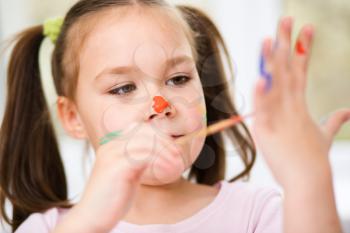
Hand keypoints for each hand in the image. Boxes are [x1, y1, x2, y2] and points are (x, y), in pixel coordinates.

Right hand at [54, 123, 181, 232]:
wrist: (92, 217)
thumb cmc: (112, 199)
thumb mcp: (129, 174)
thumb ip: (140, 160)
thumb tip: (161, 152)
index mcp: (113, 144)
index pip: (141, 129)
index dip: (161, 137)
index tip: (174, 151)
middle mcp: (111, 145)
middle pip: (146, 132)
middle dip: (166, 143)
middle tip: (178, 157)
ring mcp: (113, 154)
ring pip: (147, 143)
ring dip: (166, 153)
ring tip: (177, 166)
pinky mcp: (117, 166)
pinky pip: (145, 156)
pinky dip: (161, 163)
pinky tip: (170, 172)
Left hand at [252, 16, 349, 186]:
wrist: (309, 182)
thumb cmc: (313, 159)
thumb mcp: (323, 136)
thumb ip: (333, 121)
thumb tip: (347, 112)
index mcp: (300, 104)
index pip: (301, 70)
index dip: (303, 48)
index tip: (306, 28)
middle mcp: (292, 105)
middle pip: (288, 69)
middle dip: (286, 43)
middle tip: (285, 18)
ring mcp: (280, 117)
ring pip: (275, 85)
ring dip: (270, 62)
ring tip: (266, 39)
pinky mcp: (268, 130)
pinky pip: (263, 109)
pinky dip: (261, 94)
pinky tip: (258, 78)